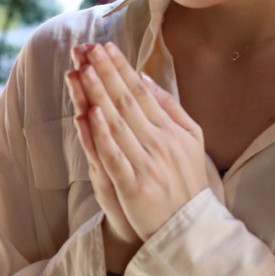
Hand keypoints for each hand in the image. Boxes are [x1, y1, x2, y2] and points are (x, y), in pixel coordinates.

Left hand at [70, 42, 207, 239]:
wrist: (189, 229)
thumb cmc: (186, 182)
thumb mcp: (191, 140)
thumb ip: (170, 108)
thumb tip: (145, 78)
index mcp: (171, 130)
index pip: (141, 92)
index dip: (121, 68)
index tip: (104, 46)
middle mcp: (159, 143)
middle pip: (127, 102)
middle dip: (105, 73)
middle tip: (87, 48)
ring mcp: (146, 165)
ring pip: (117, 124)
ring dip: (99, 95)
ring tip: (84, 70)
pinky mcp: (133, 187)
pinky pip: (114, 157)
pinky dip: (103, 135)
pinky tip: (91, 114)